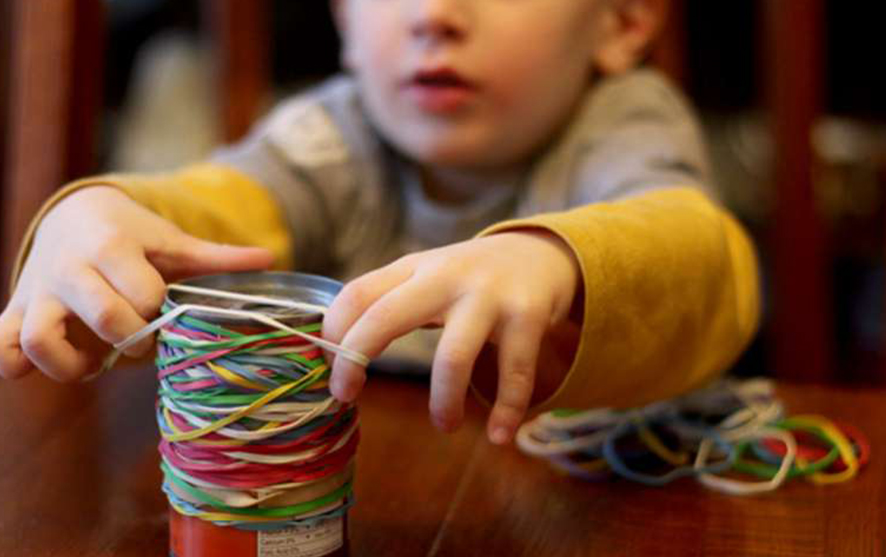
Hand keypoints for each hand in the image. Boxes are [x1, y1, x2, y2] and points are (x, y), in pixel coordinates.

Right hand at [0, 186, 272, 380]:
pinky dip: (12, 363)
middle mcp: (70, 268)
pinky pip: (2, 344)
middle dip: (131, 341)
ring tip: (94, 365)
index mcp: (113, 246)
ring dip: (73, 366)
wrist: (72, 216)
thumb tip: (269, 257)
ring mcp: (39, 292)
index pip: (145, 294)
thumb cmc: (133, 236)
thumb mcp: (171, 241)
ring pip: (40, 339)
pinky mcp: (17, 311)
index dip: (161, 314)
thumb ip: (215, 257)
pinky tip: (37, 368)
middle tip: (139, 342)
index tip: (165, 314)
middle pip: (105, 318)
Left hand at [323, 230, 579, 444]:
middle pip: (385, 316)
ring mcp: (488, 296)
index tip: (330, 370)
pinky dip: (507, 410)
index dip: (333, 333)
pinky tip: (500, 435)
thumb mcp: (427, 275)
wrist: (541, 254)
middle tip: (345, 396)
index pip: (357, 294)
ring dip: (444, 401)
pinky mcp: (527, 316)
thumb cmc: (471, 277)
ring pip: (452, 357)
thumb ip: (388, 300)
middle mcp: (446, 277)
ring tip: (446, 424)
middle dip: (354, 359)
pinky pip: (514, 373)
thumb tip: (336, 350)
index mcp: (415, 268)